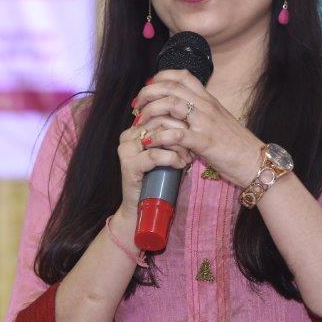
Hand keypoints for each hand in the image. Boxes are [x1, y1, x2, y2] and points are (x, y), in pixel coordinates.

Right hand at [116, 94, 193, 219]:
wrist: (144, 208)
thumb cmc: (161, 178)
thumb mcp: (169, 151)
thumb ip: (174, 134)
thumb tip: (194, 119)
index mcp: (136, 128)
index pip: (160, 112)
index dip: (180, 121)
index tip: (193, 134)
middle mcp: (128, 136)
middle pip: (160, 122)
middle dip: (181, 134)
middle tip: (193, 147)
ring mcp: (126, 150)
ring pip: (158, 137)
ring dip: (178, 147)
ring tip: (188, 158)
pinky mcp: (128, 165)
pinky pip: (154, 155)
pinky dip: (171, 159)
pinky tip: (181, 164)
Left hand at [133, 69, 263, 188]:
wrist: (256, 161)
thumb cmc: (237, 145)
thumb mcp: (220, 121)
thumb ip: (202, 113)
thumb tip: (183, 111)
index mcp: (209, 100)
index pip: (183, 75)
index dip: (161, 77)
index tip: (149, 87)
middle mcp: (206, 106)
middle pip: (171, 87)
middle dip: (148, 93)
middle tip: (137, 105)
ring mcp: (205, 123)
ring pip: (171, 105)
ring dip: (150, 112)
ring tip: (140, 123)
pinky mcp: (204, 142)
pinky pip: (176, 134)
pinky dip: (158, 137)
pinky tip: (150, 142)